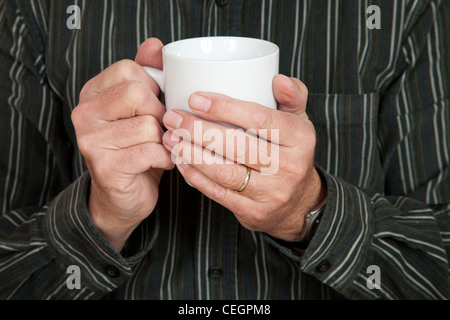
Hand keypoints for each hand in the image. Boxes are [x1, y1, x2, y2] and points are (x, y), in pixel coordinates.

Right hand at [71, 38, 173, 250]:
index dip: (154, 88)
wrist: (121, 198)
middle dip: (160, 114)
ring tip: (159, 148)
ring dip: (165, 140)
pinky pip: (152, 151)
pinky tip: (159, 163)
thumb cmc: (136, 149)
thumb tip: (155, 45)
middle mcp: (84, 113)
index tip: (155, 106)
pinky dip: (165, 159)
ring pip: (150, 125)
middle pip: (139, 94)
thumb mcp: (141, 110)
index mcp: (92, 93)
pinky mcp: (105, 166)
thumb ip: (146, 76)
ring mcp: (91, 140)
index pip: (130, 69)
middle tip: (159, 131)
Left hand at [162, 75, 326, 241]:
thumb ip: (292, 96)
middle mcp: (289, 167)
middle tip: (173, 118)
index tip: (195, 98)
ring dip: (192, 154)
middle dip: (199, 131)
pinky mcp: (255, 212)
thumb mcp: (299, 122)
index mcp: (300, 138)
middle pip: (238, 146)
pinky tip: (181, 162)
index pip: (260, 119)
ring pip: (225, 172)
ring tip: (171, 139)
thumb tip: (277, 79)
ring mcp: (272, 193)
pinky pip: (220, 194)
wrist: (298, 202)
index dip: (225, 108)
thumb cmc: (290, 153)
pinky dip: (197, 177)